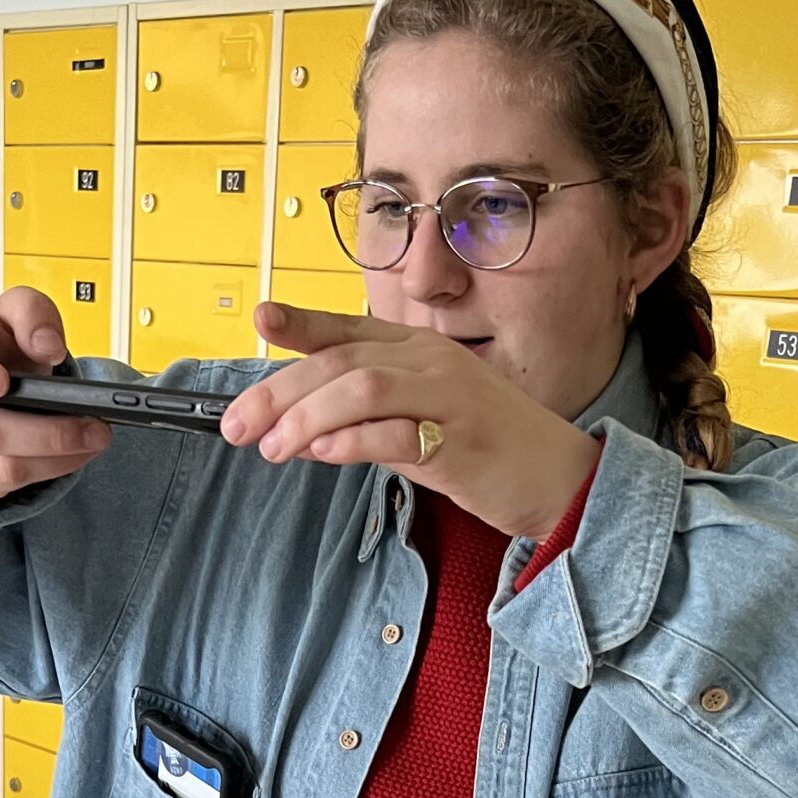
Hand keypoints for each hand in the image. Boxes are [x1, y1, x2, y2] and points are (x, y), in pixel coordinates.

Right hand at [0, 285, 110, 498]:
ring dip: (57, 457)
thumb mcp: (15, 308)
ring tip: (96, 437)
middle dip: (46, 432)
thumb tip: (48, 346)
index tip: (2, 379)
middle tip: (92, 424)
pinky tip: (78, 451)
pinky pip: (11, 484)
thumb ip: (33, 313)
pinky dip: (52, 470)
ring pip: (3, 467)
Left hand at [222, 302, 601, 539]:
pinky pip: (396, 433)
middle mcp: (431, 361)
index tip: (259, 318)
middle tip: (238, 425)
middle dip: (279, 391)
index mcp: (419, 348)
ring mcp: (448, 396)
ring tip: (273, 447)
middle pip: (340, 361)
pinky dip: (352, 440)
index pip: (348, 328)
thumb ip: (371, 414)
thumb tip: (308, 427)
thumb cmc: (487, 449)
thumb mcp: (421, 418)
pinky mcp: (460, 440)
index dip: (301, 323)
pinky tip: (321, 453)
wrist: (559, 479)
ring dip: (307, 417)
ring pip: (361, 387)